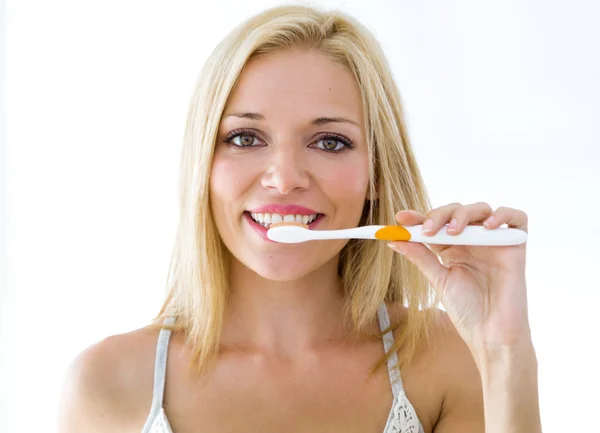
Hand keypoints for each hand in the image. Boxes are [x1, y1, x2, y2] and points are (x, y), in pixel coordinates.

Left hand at [388, 203, 530, 352]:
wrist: (491, 334)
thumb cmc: (466, 310)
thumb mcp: (438, 279)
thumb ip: (420, 257)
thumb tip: (395, 239)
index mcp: (451, 248)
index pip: (435, 224)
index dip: (418, 217)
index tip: (400, 218)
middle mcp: (472, 241)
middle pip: (456, 211)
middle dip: (439, 215)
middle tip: (427, 229)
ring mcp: (493, 241)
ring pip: (481, 209)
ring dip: (464, 214)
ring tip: (453, 231)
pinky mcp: (516, 246)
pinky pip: (517, 218)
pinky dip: (504, 215)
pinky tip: (489, 226)